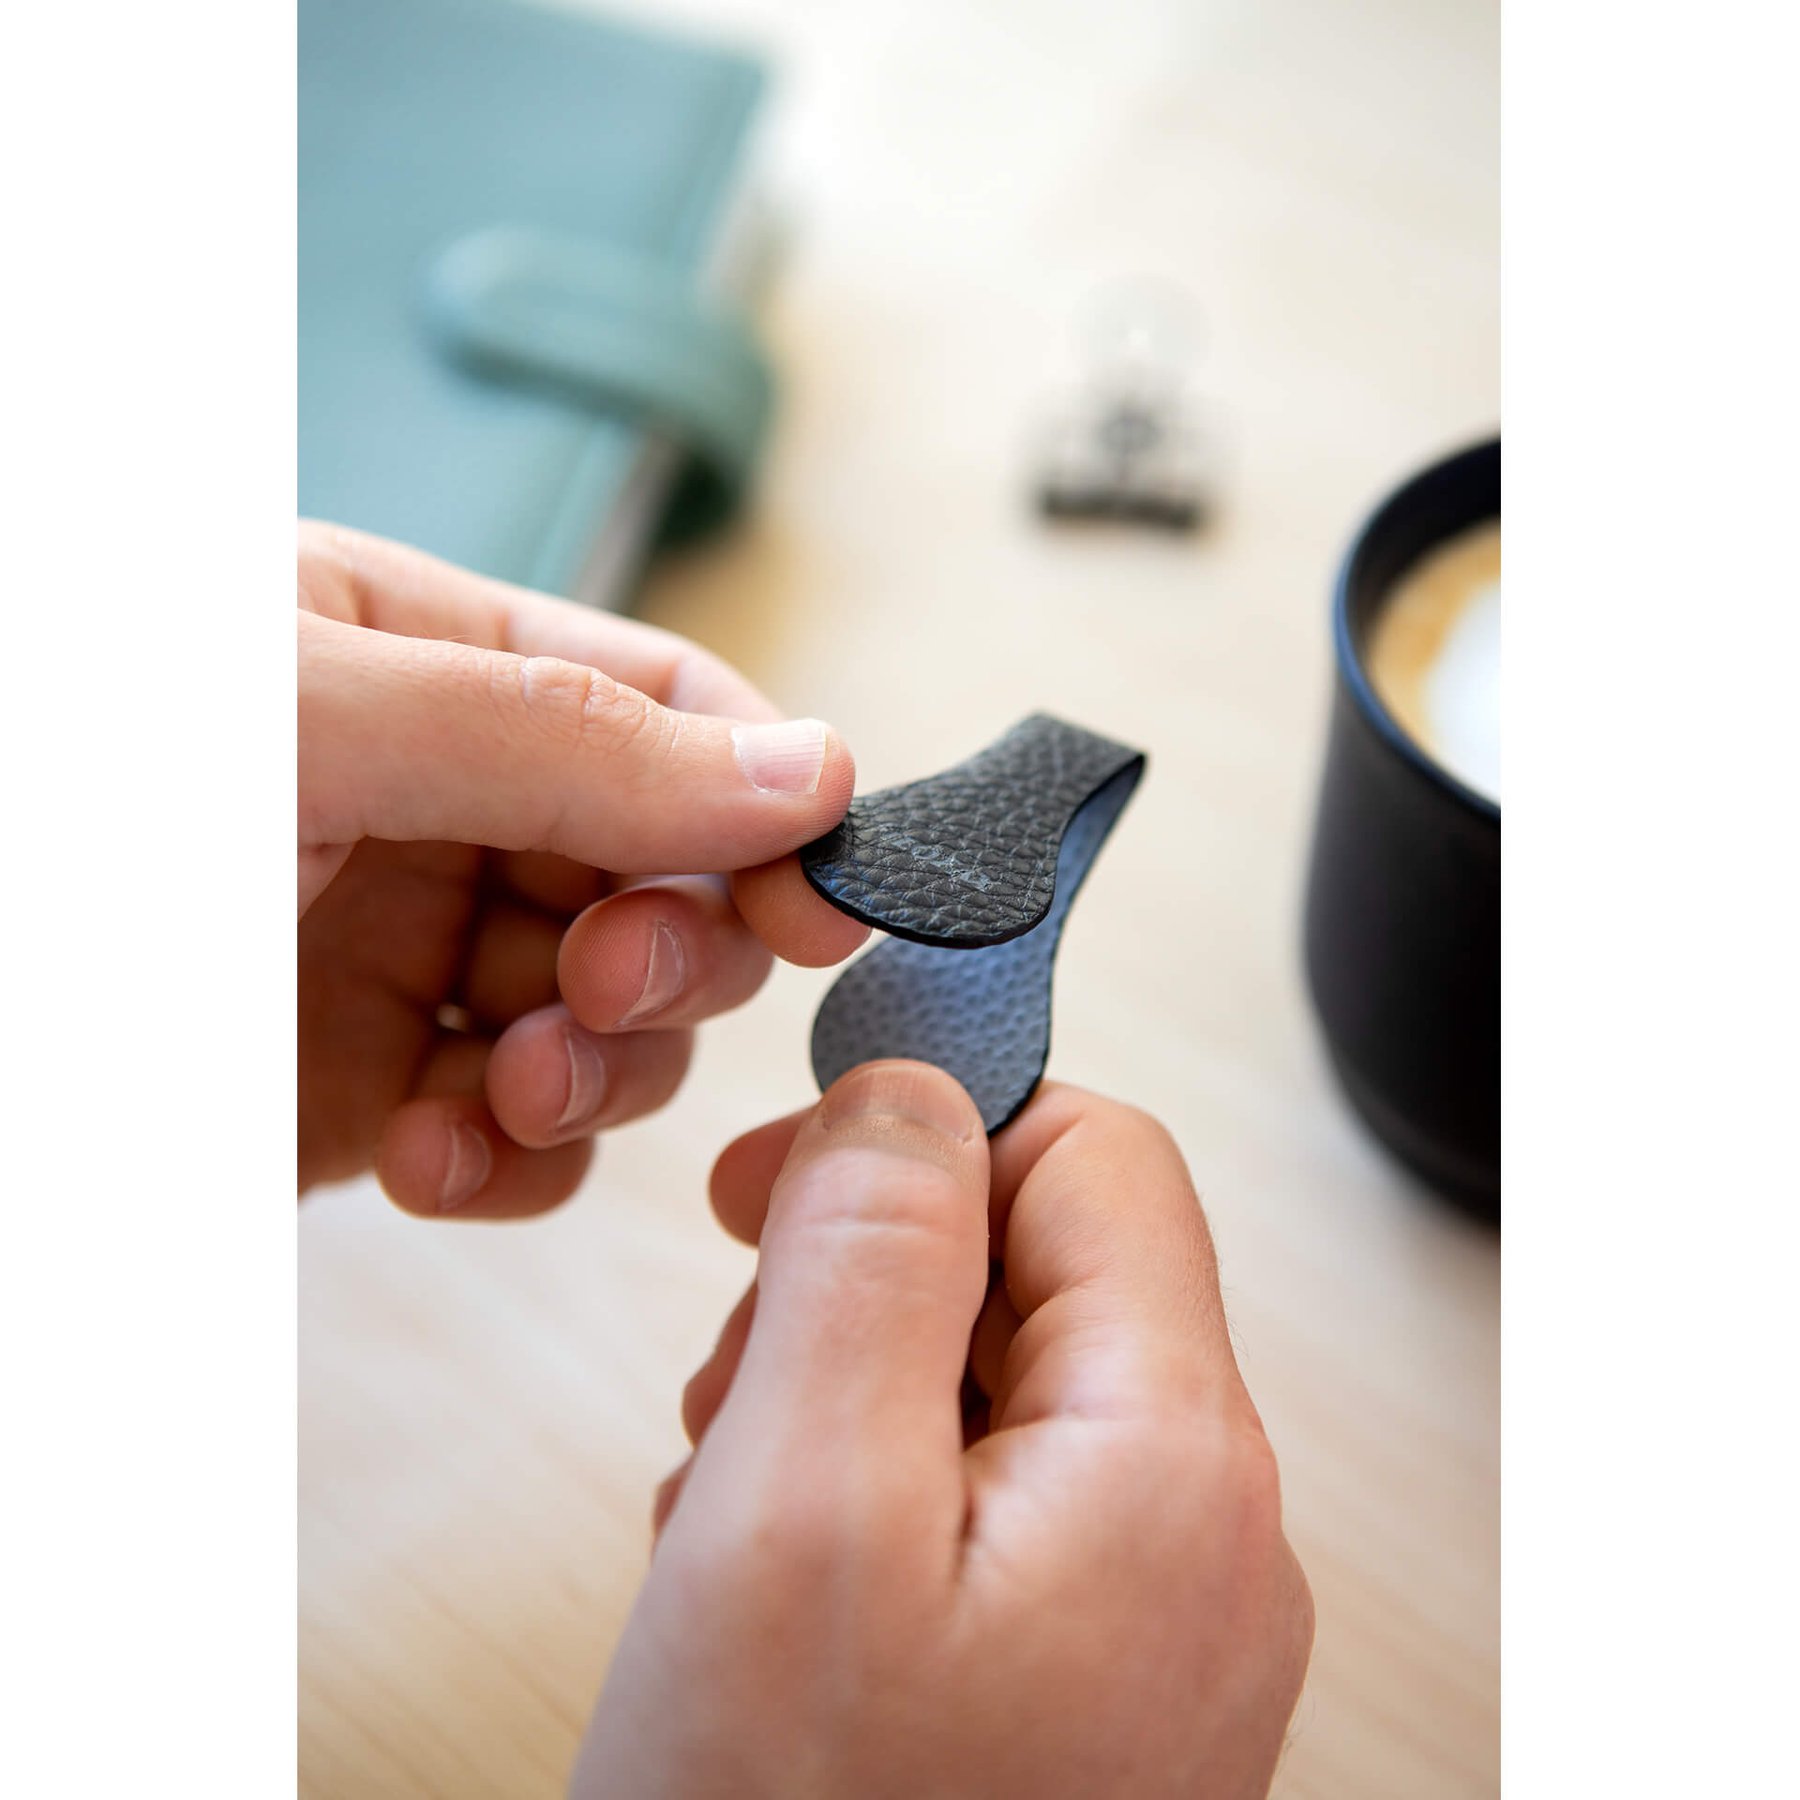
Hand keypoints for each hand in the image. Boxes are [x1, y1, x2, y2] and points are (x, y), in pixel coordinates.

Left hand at [298, 523, 867, 1214]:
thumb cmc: (47, 806)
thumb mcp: (305, 718)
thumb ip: (561, 739)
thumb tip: (810, 771)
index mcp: (422, 658)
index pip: (666, 705)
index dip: (764, 798)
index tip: (816, 899)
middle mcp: (434, 803)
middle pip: (666, 875)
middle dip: (671, 949)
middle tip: (608, 987)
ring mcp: (401, 952)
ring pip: (613, 1020)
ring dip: (601, 1070)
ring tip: (518, 1090)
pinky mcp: (364, 1096)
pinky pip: (514, 1138)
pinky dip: (510, 1164)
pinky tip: (433, 1159)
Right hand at [577, 1064, 1313, 1797]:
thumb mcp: (801, 1508)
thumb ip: (870, 1257)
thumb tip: (914, 1093)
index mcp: (1177, 1465)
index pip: (1101, 1162)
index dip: (940, 1131)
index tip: (792, 1170)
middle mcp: (1205, 1541)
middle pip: (1049, 1273)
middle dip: (871, 1290)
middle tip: (740, 1383)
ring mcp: (1157, 1625)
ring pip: (1001, 1387)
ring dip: (849, 1400)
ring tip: (740, 1514)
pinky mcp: (1089, 1689)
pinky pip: (989, 1509)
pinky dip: (868, 1504)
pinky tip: (777, 1594)